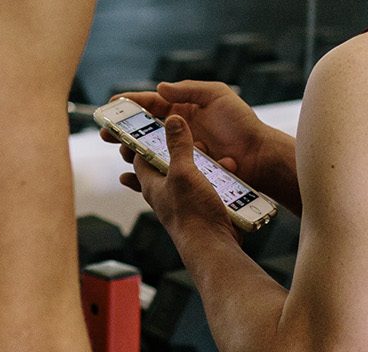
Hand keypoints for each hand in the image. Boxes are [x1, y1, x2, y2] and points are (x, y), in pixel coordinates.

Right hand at [111, 80, 291, 192]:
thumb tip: (159, 89)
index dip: (130, 104)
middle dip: (123, 130)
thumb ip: (189, 89)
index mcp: (183, 109)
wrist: (259, 157)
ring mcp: (180, 150)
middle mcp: (178, 129)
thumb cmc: (241, 124)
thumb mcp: (217, 96)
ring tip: (122, 152)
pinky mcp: (184, 169)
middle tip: (106, 134)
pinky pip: (159, 170)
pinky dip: (142, 173)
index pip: (151, 104)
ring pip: (147, 150)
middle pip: (142, 128)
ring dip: (131, 150)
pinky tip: (128, 176)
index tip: (112, 106)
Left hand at [124, 108, 244, 246]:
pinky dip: (217, 177)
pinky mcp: (202, 208)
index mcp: (152, 184)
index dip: (141, 140)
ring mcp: (184, 202)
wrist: (214, 247)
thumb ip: (178, 146)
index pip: (139, 157)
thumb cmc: (193, 214)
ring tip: (212, 153)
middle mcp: (165, 194)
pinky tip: (227, 172)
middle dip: (177, 150)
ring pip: (189, 175)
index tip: (148, 124)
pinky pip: (208, 186)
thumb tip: (172, 121)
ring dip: (201, 163)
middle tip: (189, 136)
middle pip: (166, 165)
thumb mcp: (184, 172)